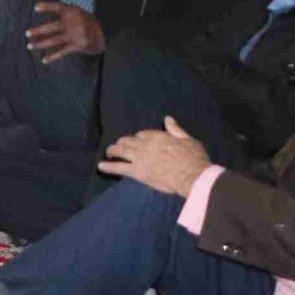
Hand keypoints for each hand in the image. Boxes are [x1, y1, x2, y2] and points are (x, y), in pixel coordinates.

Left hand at [27, 1, 104, 61]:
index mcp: (73, 11)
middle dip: (38, 31)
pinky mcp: (78, 46)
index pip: (58, 7)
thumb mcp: (76, 12)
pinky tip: (44, 60)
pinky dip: (52, 57)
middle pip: (52, 27)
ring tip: (29, 46)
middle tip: (26, 33)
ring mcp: (75, 35)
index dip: (47, 6)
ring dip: (40, 44)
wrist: (105, 34)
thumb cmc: (86, 21)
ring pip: (54, 40)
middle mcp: (73, 23)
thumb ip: (62, 12)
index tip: (35, 8)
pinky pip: (62, 52)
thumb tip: (38, 8)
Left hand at [98, 116, 212, 197]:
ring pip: (121, 151)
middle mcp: (145, 145)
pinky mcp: (137, 172)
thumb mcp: (188, 140)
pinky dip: (108, 167)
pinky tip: (101, 166)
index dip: (139, 138)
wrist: (193, 176)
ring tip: (109, 152)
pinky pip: (119, 168)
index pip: (142, 134)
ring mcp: (139, 158)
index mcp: (157, 136)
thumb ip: (176, 129)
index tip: (139, 141)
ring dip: (113, 150)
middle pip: (128, 141)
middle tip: (119, 146)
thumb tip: (168, 118)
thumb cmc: (194, 158)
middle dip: (123, 143)